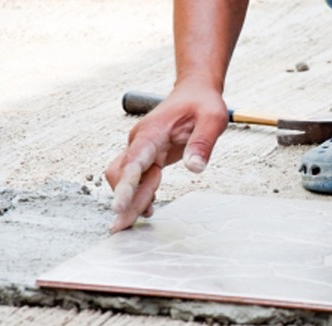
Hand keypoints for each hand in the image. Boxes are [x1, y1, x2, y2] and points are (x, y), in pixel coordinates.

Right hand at [105, 81, 227, 232]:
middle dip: (121, 200)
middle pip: (122, 174)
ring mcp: (141, 149)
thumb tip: (195, 168)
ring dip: (130, 201)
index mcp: (153, 132)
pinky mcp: (147, 155)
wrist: (194, 91)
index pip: (134, 161)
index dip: (126, 185)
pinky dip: (139, 194)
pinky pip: (137, 178)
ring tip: (131, 225)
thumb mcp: (212, 118)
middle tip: (120, 228)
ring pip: (127, 179)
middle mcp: (141, 141)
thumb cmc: (202, 103)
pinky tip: (147, 210)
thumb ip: (203, 142)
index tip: (120, 206)